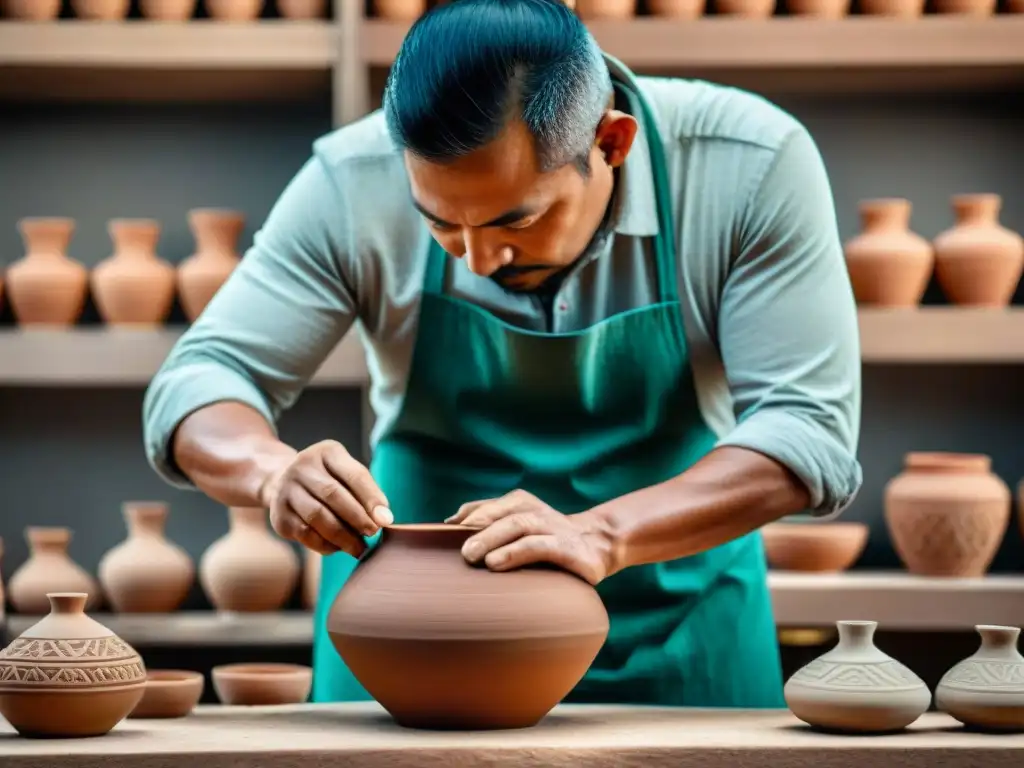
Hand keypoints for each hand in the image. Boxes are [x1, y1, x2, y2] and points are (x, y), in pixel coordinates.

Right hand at [262, 440, 392, 556]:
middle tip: (373, 534)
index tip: (386, 520)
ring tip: (359, 548)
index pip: (353, 474)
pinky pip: (305, 533)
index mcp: (327, 452)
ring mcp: (286, 490)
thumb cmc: (327, 480)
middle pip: (333, 495)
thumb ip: (365, 493)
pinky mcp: (278, 516)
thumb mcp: (345, 475)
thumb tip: (384, 519)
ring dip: (342, 536)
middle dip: (357, 518)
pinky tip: (338, 548)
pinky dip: (325, 544)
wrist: (282, 483)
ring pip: (317, 516)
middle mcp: (302, 467)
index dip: (372, 498)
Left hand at [445, 489, 614, 585]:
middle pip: (503, 514)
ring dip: (493, 538)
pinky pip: (538, 546)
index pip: (489, 507)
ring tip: (472, 556)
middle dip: (478, 529)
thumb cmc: (548, 540)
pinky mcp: (568, 549)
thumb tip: (449, 523)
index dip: (468, 516)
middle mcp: (537, 511)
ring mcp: (553, 528)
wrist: (599, 545)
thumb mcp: (520, 527)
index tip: (445, 533)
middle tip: (460, 551)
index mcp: (522, 503)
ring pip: (519, 525)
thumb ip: (490, 522)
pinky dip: (515, 553)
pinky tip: (496, 563)